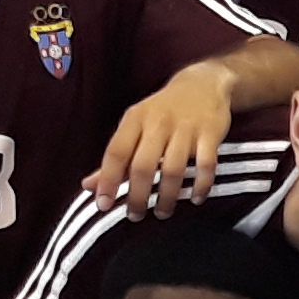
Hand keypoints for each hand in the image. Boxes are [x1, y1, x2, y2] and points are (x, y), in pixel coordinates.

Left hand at [87, 61, 239, 215]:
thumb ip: (115, 157)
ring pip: (173, 170)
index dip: (107, 180)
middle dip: (138, 196)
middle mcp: (158, 122)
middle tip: (135, 215)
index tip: (103, 204)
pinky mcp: (210, 133)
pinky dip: (200, 185)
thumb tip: (88, 185)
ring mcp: (186, 128)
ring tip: (162, 212)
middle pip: (143, 166)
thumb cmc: (164, 110)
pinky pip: (205, 165)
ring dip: (167, 196)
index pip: (116, 153)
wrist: (203, 83)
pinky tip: (194, 198)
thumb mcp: (136, 125)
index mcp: (135, 119)